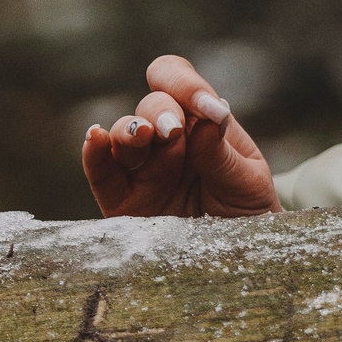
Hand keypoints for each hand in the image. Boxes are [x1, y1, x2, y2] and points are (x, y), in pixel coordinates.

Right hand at [80, 55, 280, 217]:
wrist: (238, 256)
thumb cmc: (246, 211)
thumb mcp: (247, 182)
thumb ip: (224, 155)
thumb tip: (210, 116)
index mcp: (202, 125)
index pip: (182, 84)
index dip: (185, 85)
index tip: (206, 107)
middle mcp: (168, 141)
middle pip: (152, 105)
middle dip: (162, 111)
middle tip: (173, 130)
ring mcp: (143, 169)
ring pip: (124, 133)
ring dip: (131, 128)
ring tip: (144, 135)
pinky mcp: (122, 201)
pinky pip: (101, 173)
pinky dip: (94, 153)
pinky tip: (95, 138)